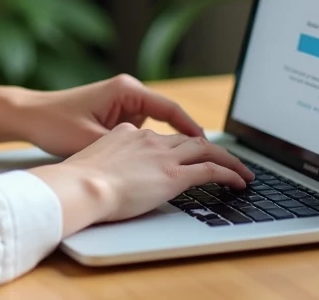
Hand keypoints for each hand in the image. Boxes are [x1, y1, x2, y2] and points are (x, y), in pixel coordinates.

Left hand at [0, 74, 205, 156]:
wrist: (27, 116)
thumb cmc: (54, 123)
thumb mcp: (92, 139)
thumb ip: (126, 148)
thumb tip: (155, 162)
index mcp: (127, 90)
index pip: (172, 111)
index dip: (193, 132)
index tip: (211, 151)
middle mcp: (128, 92)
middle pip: (169, 118)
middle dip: (185, 141)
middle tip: (205, 164)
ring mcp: (121, 103)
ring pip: (155, 128)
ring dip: (164, 146)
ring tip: (178, 170)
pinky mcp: (114, 115)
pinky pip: (141, 131)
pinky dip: (147, 147)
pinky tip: (149, 167)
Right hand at [28, 123, 253, 236]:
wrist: (81, 185)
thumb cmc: (77, 181)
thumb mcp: (90, 162)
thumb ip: (106, 163)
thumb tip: (107, 176)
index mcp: (126, 133)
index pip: (160, 137)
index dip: (177, 144)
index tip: (186, 151)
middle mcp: (148, 139)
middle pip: (188, 139)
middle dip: (209, 149)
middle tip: (224, 160)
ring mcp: (163, 155)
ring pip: (207, 150)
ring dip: (228, 160)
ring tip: (241, 172)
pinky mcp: (175, 174)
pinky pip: (212, 170)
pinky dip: (230, 174)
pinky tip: (240, 182)